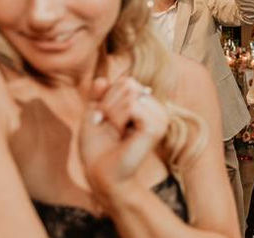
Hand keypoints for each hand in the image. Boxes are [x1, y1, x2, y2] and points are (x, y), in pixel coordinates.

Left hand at [79, 77, 168, 202]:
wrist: (100, 174)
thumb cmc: (97, 148)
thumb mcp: (93, 114)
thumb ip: (98, 94)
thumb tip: (102, 79)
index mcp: (147, 106)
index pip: (127, 81)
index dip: (108, 98)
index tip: (104, 119)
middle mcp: (157, 110)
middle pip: (129, 84)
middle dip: (110, 104)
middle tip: (108, 126)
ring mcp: (160, 118)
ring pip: (130, 94)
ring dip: (113, 113)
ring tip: (115, 131)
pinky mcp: (156, 127)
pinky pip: (131, 106)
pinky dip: (117, 118)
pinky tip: (120, 134)